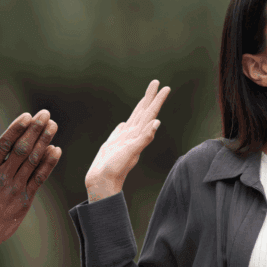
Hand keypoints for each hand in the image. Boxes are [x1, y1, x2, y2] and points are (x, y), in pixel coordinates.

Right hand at [0, 110, 61, 257]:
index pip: (3, 145)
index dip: (16, 129)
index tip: (27, 115)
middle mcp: (2, 178)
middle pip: (22, 149)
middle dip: (35, 129)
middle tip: (45, 114)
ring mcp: (15, 189)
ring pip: (33, 161)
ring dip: (44, 141)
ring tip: (53, 125)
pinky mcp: (25, 200)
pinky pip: (39, 179)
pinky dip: (49, 164)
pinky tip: (56, 150)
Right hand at [85, 80, 169, 201]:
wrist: (102, 183)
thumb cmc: (115, 170)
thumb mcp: (131, 153)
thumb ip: (144, 139)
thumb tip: (156, 123)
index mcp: (138, 135)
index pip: (150, 114)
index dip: (157, 100)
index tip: (165, 87)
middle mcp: (133, 136)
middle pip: (144, 112)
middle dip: (150, 97)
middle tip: (156, 82)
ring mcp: (124, 140)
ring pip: (134, 119)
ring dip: (140, 107)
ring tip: (145, 97)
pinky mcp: (114, 145)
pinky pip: (122, 131)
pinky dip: (126, 125)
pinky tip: (126, 123)